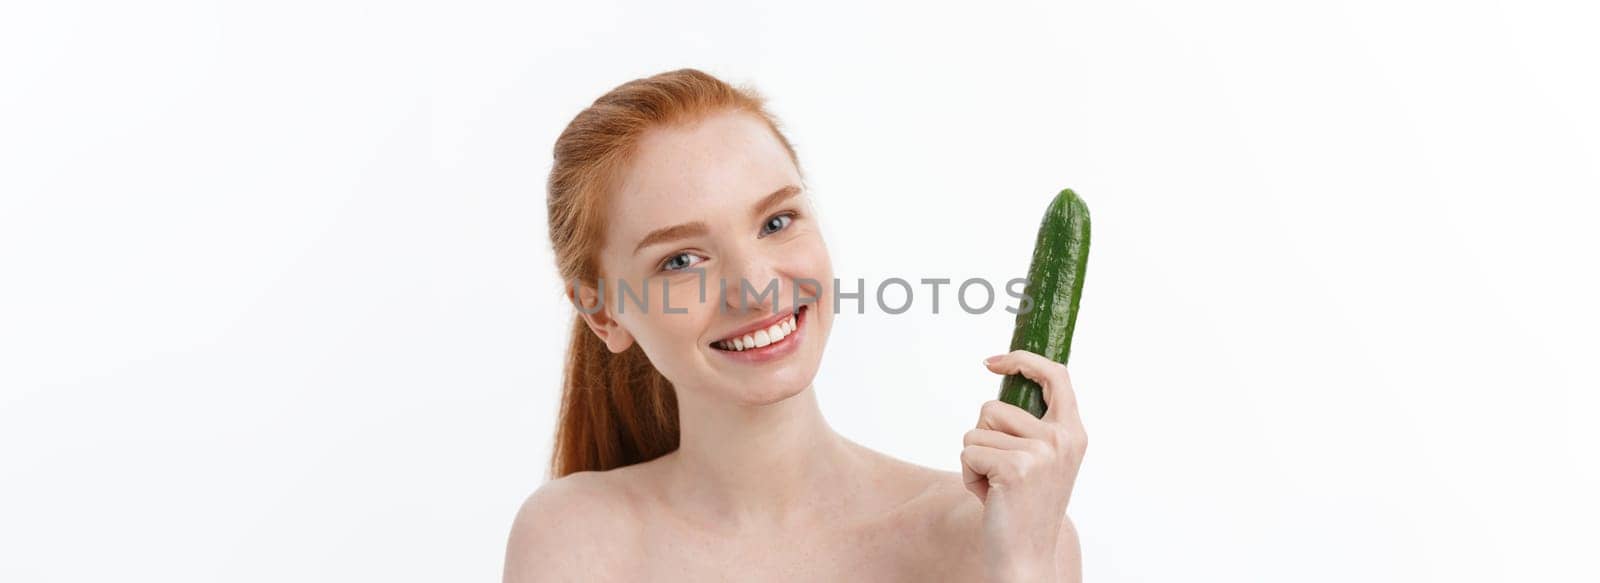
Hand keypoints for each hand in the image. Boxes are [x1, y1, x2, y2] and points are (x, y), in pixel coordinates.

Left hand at [962, 350, 1087, 582]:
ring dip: (974, 458)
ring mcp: (1040, 452)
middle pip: (992, 406)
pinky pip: (967, 452)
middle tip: (1001, 472)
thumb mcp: (1042, 460)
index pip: (1055, 376)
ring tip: (996, 486)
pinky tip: (989, 496)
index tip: (992, 362)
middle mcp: (1062, 438)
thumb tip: (998, 388)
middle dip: (982, 437)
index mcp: (1073, 433)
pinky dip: (968, 475)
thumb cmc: (1025, 508)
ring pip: (975, 430)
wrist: (1026, 556)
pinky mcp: (1015, 468)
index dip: (1022, 361)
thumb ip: (1031, 427)